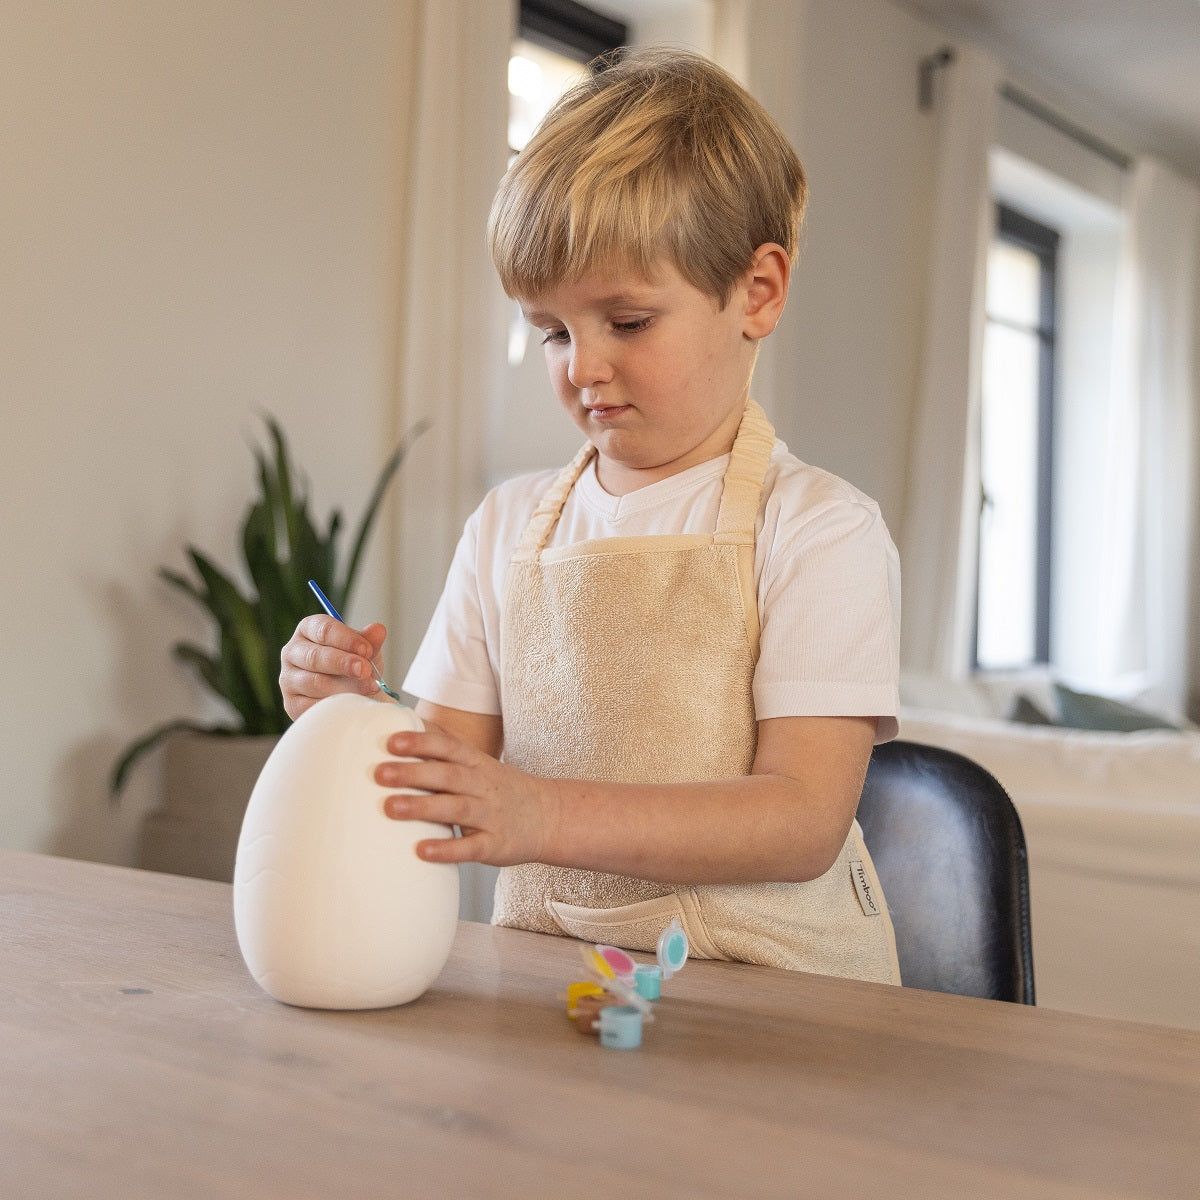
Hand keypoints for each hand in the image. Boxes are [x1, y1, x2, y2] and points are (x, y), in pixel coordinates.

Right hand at [279, 615, 388, 719]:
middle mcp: (293, 651)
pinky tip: (352, 701)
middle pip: (315, 657)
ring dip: (344, 687)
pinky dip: (335, 704)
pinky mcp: (292, 702)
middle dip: (344, 663)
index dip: (346, 639)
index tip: (367, 649)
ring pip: (315, 682)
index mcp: (309, 629)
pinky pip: (313, 705)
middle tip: (366, 670)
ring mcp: (289, 678)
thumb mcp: (364, 650)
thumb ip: (370, 641)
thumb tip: (378, 629)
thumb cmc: (354, 665)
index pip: (323, 629)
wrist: (351, 693)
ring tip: (367, 688)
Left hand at [373, 724, 557, 867]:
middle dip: (413, 773)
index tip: (391, 742)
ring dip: (423, 808)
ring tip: (390, 808)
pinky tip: (421, 851)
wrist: (548, 816)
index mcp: (476, 764)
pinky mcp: (494, 845)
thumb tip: (401, 729)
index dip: (420, 743)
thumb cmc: (499, 789)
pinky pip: (470, 847)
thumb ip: (444, 751)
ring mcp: (490, 815)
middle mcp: (483, 786)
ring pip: (456, 808)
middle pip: (447, 775)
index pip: (448, 747)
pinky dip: (447, 849)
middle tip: (379, 773)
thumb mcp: (478, 764)